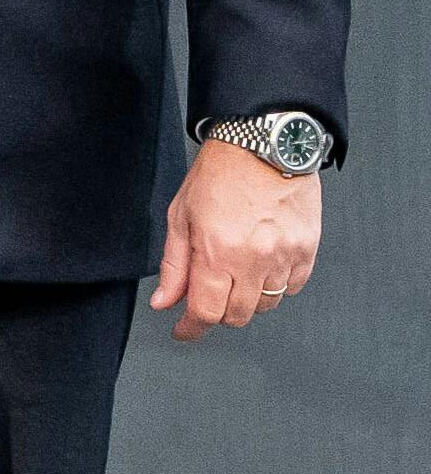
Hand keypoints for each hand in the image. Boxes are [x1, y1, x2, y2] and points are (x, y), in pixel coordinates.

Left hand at [152, 138, 322, 341]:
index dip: (191, 329)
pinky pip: (293, 287)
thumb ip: (174, 265)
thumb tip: (164, 301)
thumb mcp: (181, 216)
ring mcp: (284, 255)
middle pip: (236, 315)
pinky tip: (263, 266)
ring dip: (247, 299)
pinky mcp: (308, 248)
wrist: (263, 143)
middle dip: (218, 312)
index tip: (185, 330)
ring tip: (237, 272)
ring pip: (266, 304)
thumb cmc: (221, 172)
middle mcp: (253, 258)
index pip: (205, 312)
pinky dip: (277, 285)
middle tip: (209, 295)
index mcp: (216, 251)